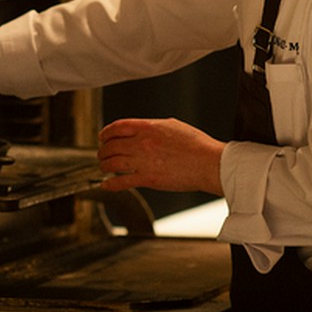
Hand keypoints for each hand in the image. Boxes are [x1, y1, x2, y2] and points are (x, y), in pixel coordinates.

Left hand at [97, 118, 224, 195]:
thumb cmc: (196, 145)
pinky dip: (110, 184)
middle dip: (103, 151)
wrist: (209, 163)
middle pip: (111, 145)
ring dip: (104, 165)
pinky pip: (122, 181)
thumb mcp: (173, 125)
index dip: (106, 133)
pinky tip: (105, 185)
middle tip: (103, 154)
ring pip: (112, 163)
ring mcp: (143, 161)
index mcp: (148, 127)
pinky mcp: (148, 179)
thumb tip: (144, 128)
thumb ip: (154, 126)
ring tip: (104, 167)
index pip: (117, 127)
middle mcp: (142, 143)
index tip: (103, 137)